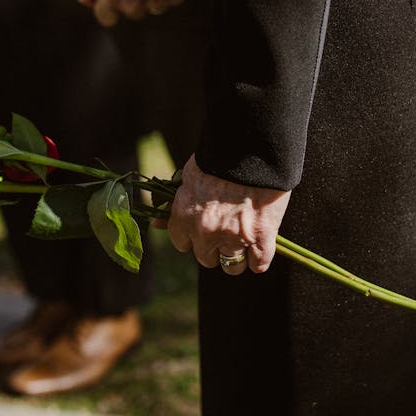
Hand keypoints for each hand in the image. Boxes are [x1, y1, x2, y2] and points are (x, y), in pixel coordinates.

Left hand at [158, 156, 290, 274]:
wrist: (251, 148)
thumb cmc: (219, 158)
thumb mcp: (188, 178)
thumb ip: (173, 204)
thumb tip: (155, 223)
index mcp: (184, 217)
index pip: (182, 244)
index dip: (194, 237)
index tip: (204, 229)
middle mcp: (205, 233)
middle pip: (207, 259)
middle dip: (215, 248)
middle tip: (226, 231)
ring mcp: (234, 238)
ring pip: (232, 267)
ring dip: (237, 256)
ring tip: (244, 239)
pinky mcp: (260, 238)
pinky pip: (259, 264)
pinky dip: (259, 258)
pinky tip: (260, 246)